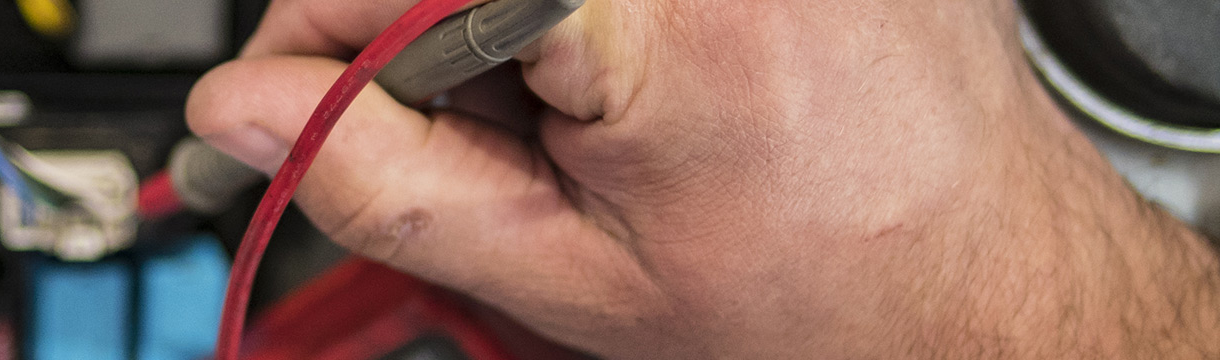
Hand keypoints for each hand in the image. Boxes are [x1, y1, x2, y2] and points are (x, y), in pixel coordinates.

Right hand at [188, 0, 1219, 356]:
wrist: (996, 281)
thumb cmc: (833, 296)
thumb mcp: (570, 277)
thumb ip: (388, 185)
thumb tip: (249, 111)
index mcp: (656, 8)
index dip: (322, 50)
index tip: (306, 109)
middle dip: (424, 38)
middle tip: (494, 136)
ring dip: (505, 22)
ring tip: (592, 109)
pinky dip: (578, 10)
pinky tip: (636, 68)